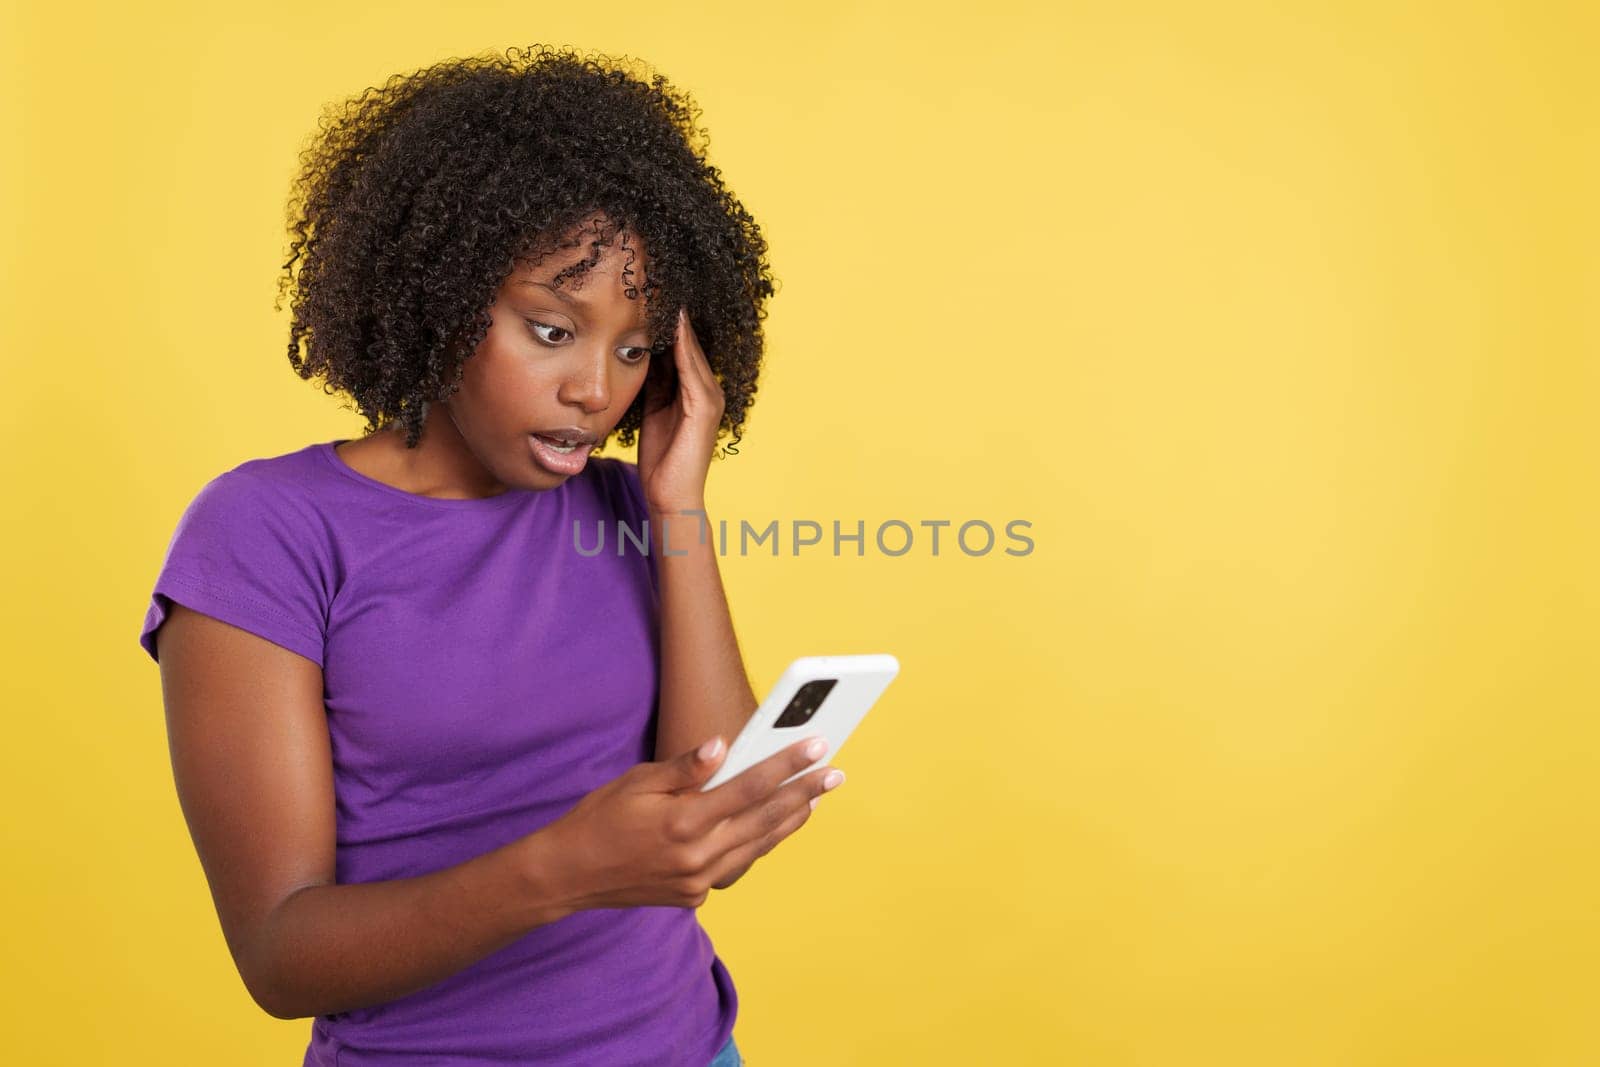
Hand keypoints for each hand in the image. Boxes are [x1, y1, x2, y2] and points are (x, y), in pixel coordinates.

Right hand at [541, 734, 841, 909]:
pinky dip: (756, 844)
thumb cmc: (600, 818)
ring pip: (757, 848)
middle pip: (764, 820)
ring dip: (789, 822)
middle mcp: (696, 856)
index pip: (749, 787)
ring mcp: (697, 881)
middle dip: (804, 794)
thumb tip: (723, 746)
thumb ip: (686, 768)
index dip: (787, 765)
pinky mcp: (693, 897)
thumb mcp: (638, 781)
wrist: (569, 874)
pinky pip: (734, 866)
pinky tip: (771, 827)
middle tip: (834, 774)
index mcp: (683, 821)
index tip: (816, 747)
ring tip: (814, 800)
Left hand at [636, 307, 724, 512]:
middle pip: (690, 343)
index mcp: (695, 392)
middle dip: (674, 314)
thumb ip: (653, 385)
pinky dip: (683, 343)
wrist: (670, 496)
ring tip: (666, 290)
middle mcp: (708, 390)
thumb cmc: (660, 461)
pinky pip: (692, 367)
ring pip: (693, 349)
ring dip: (680, 321)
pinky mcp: (704, 407)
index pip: (681, 348)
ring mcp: (710, 398)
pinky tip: (672, 321)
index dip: (667, 322)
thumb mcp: (652, 412)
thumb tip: (640, 356)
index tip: (650, 294)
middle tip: (659, 280)